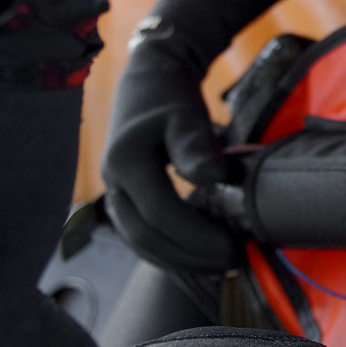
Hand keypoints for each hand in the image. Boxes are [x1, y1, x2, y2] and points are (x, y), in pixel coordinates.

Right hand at [101, 27, 244, 272]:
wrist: (149, 81)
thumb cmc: (171, 97)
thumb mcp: (186, 115)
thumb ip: (196, 145)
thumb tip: (210, 177)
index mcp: (125, 162)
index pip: (158, 214)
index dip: (195, 237)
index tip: (232, 247)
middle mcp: (112, 184)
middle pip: (145, 237)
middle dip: (190, 257)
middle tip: (233, 262)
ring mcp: (115, 194)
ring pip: (142, 243)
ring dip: (181, 261)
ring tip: (222, 265)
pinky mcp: (126, 200)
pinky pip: (144, 235)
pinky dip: (172, 251)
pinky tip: (202, 256)